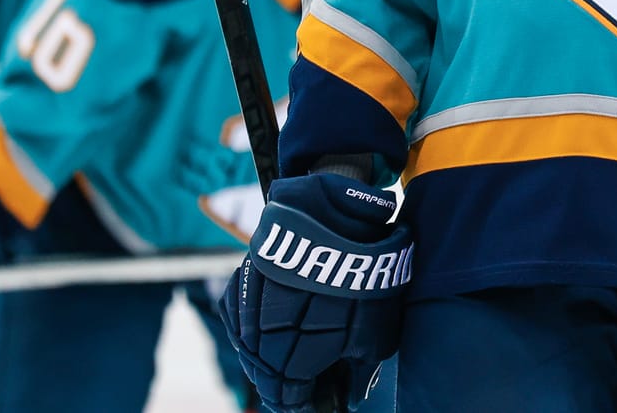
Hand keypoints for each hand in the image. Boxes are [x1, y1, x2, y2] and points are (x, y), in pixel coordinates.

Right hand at [218, 172, 410, 412]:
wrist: (339, 222)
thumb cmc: (363, 283)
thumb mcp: (376, 338)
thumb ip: (358, 375)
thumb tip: (349, 397)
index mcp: (291, 365)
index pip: (289, 401)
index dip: (304, 403)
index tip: (315, 400)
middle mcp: (261, 344)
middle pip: (266, 378)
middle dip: (284, 383)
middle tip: (301, 381)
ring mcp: (247, 314)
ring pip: (250, 350)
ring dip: (266, 357)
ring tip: (287, 354)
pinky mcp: (241, 284)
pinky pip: (241, 319)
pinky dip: (252, 328)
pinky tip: (267, 329)